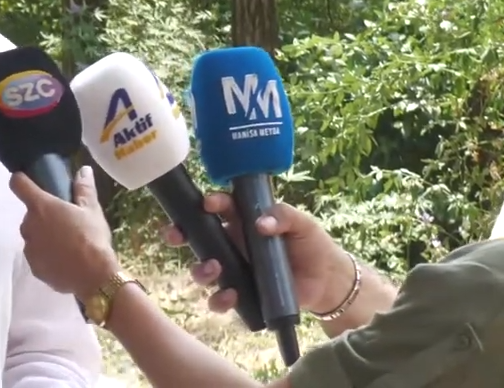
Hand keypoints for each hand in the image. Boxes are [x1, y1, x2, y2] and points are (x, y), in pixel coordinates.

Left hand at [11, 166, 121, 298]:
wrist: (94, 277)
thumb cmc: (92, 238)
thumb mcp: (92, 210)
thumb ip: (84, 188)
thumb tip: (83, 169)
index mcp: (41, 206)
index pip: (18, 184)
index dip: (21, 180)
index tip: (27, 180)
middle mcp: (29, 225)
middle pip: (30, 214)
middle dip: (43, 215)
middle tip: (65, 221)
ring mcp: (29, 248)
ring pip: (33, 236)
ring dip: (43, 236)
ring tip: (66, 243)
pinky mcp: (34, 267)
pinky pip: (37, 255)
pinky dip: (46, 255)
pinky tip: (64, 259)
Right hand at [160, 192, 355, 315]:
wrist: (328, 280)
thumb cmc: (312, 244)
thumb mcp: (302, 224)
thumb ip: (283, 216)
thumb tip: (261, 223)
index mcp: (243, 221)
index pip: (219, 207)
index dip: (209, 203)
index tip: (207, 204)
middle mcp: (232, 244)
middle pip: (197, 238)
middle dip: (179, 235)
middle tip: (175, 235)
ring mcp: (234, 270)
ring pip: (203, 270)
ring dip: (200, 270)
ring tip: (213, 269)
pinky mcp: (242, 294)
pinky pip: (220, 299)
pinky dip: (219, 300)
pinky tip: (231, 296)